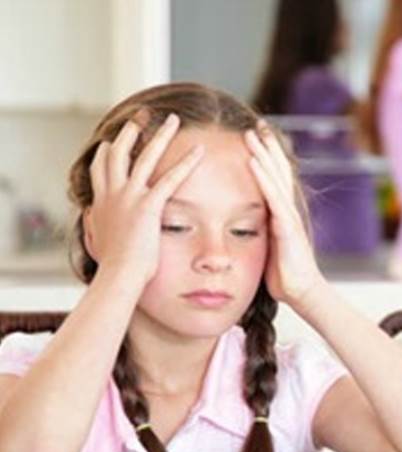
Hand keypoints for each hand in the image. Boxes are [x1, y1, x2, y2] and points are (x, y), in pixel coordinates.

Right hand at [85, 114, 203, 284]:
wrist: (118, 276)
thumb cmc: (114, 267)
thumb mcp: (99, 241)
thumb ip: (96, 227)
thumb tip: (91, 223)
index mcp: (101, 202)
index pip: (101, 167)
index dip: (108, 150)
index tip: (114, 137)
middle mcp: (112, 194)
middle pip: (119, 152)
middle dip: (130, 130)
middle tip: (142, 114)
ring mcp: (129, 197)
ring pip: (145, 156)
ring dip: (160, 135)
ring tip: (173, 118)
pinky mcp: (148, 205)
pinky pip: (171, 178)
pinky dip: (186, 162)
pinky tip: (200, 151)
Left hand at [244, 121, 324, 309]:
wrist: (303, 293)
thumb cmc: (284, 274)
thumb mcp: (269, 247)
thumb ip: (262, 231)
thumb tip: (246, 226)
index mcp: (282, 213)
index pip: (275, 178)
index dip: (266, 157)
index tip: (255, 137)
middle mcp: (287, 209)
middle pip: (277, 170)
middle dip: (266, 146)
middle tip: (255, 123)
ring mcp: (289, 216)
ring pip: (275, 177)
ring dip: (263, 153)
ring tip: (251, 133)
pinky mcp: (286, 227)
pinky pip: (272, 197)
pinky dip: (262, 177)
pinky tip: (253, 161)